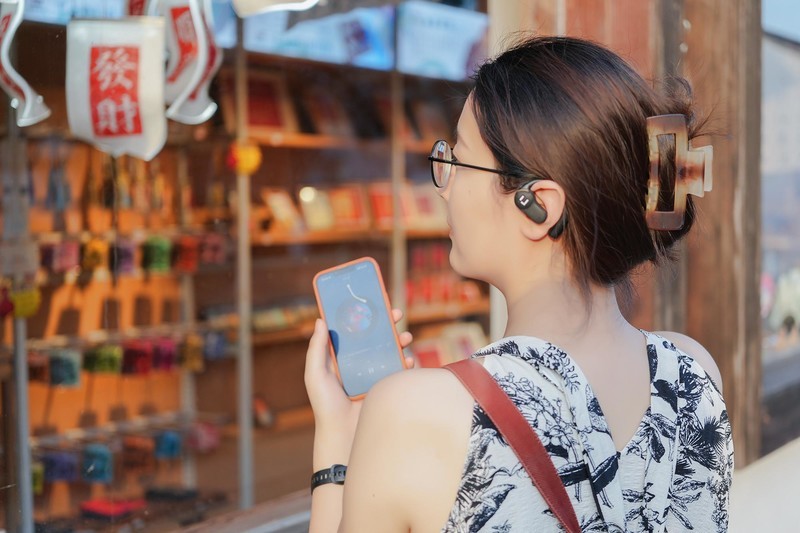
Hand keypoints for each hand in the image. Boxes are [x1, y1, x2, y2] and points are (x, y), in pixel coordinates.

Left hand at [304, 309, 412, 465]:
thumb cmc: (325, 405)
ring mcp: (375, 375)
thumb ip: (316, 348)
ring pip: (391, 351)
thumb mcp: (315, 374)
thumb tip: (319, 320)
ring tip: (405, 338)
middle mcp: (359, 364)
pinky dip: (407, 363)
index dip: (363, 316)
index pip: (353, 331)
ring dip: (400, 340)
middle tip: (396, 313)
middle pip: (376, 337)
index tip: (372, 301)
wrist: (343, 436)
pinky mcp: (386, 387)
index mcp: (341, 358)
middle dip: (387, 324)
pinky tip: (407, 362)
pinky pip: (400, 371)